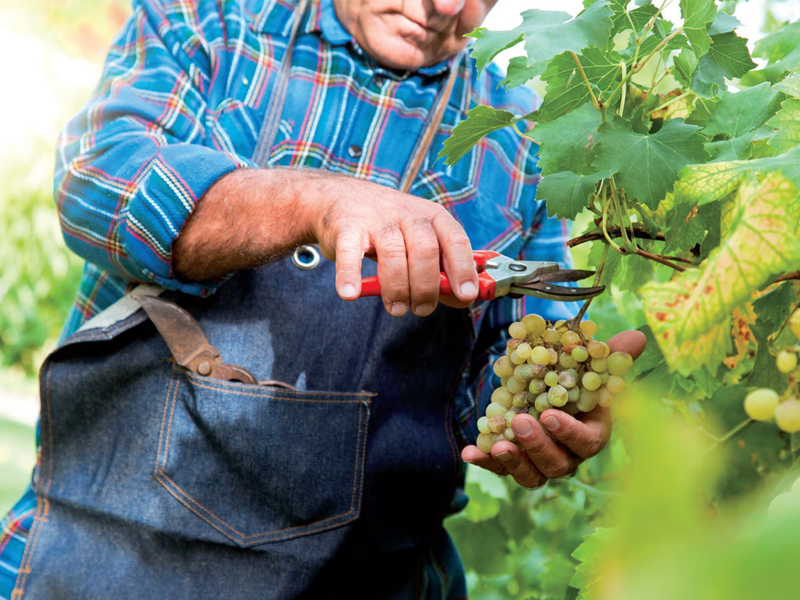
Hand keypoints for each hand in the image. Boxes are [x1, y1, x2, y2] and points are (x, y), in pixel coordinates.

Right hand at [174, 169, 478, 315]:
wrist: (338, 199)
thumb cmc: (389, 228)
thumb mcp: (420, 240)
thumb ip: (442, 268)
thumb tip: (465, 298)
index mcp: (431, 216)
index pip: (454, 240)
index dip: (463, 269)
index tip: (466, 294)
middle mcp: (406, 214)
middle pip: (425, 250)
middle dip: (427, 286)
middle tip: (421, 309)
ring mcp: (376, 220)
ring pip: (393, 254)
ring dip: (397, 288)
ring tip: (397, 309)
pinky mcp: (347, 228)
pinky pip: (350, 254)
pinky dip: (350, 275)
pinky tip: (351, 293)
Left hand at [461, 329, 646, 487]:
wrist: (550, 390)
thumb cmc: (578, 382)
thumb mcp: (592, 365)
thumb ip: (612, 355)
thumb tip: (637, 337)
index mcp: (591, 434)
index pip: (586, 442)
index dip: (569, 432)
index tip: (550, 415)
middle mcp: (568, 455)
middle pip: (558, 463)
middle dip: (538, 445)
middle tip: (521, 423)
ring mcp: (541, 463)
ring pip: (531, 473)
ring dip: (514, 461)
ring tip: (498, 444)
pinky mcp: (515, 462)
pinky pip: (501, 468)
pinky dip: (486, 461)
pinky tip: (470, 453)